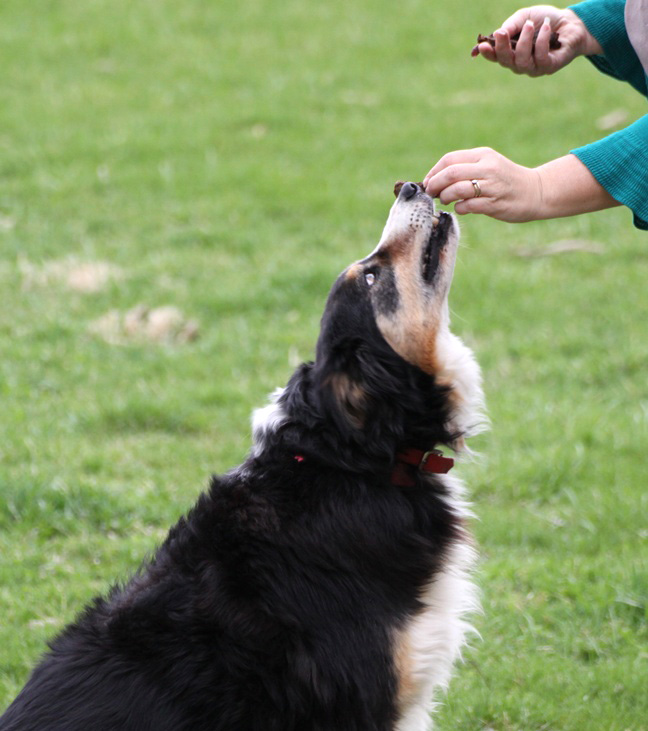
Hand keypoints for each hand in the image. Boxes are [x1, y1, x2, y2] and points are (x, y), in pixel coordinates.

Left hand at [423, 147, 543, 222]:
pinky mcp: (495, 203)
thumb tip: (435, 180)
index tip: (428, 183)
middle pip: (450, 173)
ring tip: (445, 200)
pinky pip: (468, 206)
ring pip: (457, 189)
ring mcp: (492, 186)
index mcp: (483, 155)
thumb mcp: (488, 166)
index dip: (434, 172)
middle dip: (435, 184)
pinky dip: (459, 208)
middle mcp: (487, 167)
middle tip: (431, 193)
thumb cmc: (506, 180)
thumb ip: (465, 169)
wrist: (536, 191)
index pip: (449, 159)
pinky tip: (462, 208)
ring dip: (445, 197)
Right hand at [474, 6, 602, 76]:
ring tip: (531, 25)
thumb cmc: (545, 20)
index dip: (488, 54)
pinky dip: (542, 41)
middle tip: (502, 33)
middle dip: (502, 48)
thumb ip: (512, 24)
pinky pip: (541, 57)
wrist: (571, 22)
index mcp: (511, 52)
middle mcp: (520, 63)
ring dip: (524, 42)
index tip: (481, 46)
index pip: (496, 56)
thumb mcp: (526, 16)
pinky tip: (547, 27)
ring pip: (522, 62)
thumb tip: (499, 33)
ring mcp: (534, 68)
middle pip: (506, 62)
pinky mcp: (548, 67)